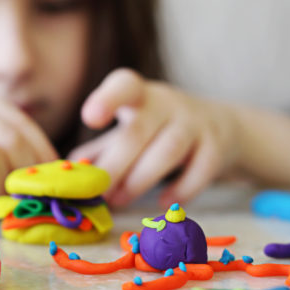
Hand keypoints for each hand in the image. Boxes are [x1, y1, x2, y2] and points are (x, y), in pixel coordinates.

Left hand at [68, 68, 238, 207]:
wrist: (223, 127)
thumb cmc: (160, 129)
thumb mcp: (131, 130)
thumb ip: (101, 149)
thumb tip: (66, 171)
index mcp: (139, 95)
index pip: (125, 85)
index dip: (107, 99)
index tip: (90, 118)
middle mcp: (167, 103)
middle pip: (139, 131)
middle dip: (115, 164)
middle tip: (97, 191)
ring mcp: (195, 122)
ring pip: (168, 149)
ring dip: (140, 179)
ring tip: (119, 200)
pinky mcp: (217, 146)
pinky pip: (200, 169)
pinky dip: (181, 189)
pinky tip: (162, 203)